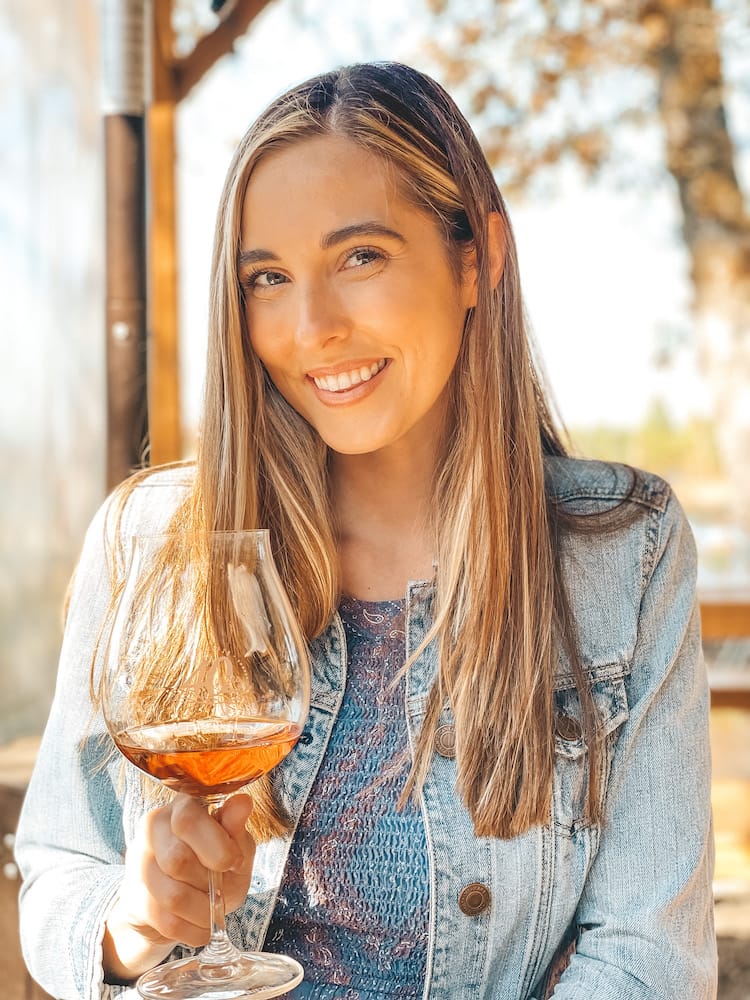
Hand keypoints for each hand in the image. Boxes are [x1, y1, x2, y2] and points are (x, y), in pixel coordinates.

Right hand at [103, 793, 254, 982]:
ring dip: (203, 910)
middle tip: (219, 887)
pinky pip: (165, 921)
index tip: (234, 862)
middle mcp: (153, 828)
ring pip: (172, 896)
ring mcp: (139, 862)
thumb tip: (243, 803)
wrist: (179, 900)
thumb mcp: (234, 847)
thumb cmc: (213, 865)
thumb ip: (235, 829)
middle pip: (177, 860)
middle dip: (209, 882)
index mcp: (182, 806)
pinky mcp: (133, 897)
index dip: (215, 845)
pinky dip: (192, 929)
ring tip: (212, 909)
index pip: (188, 819)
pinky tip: (201, 926)